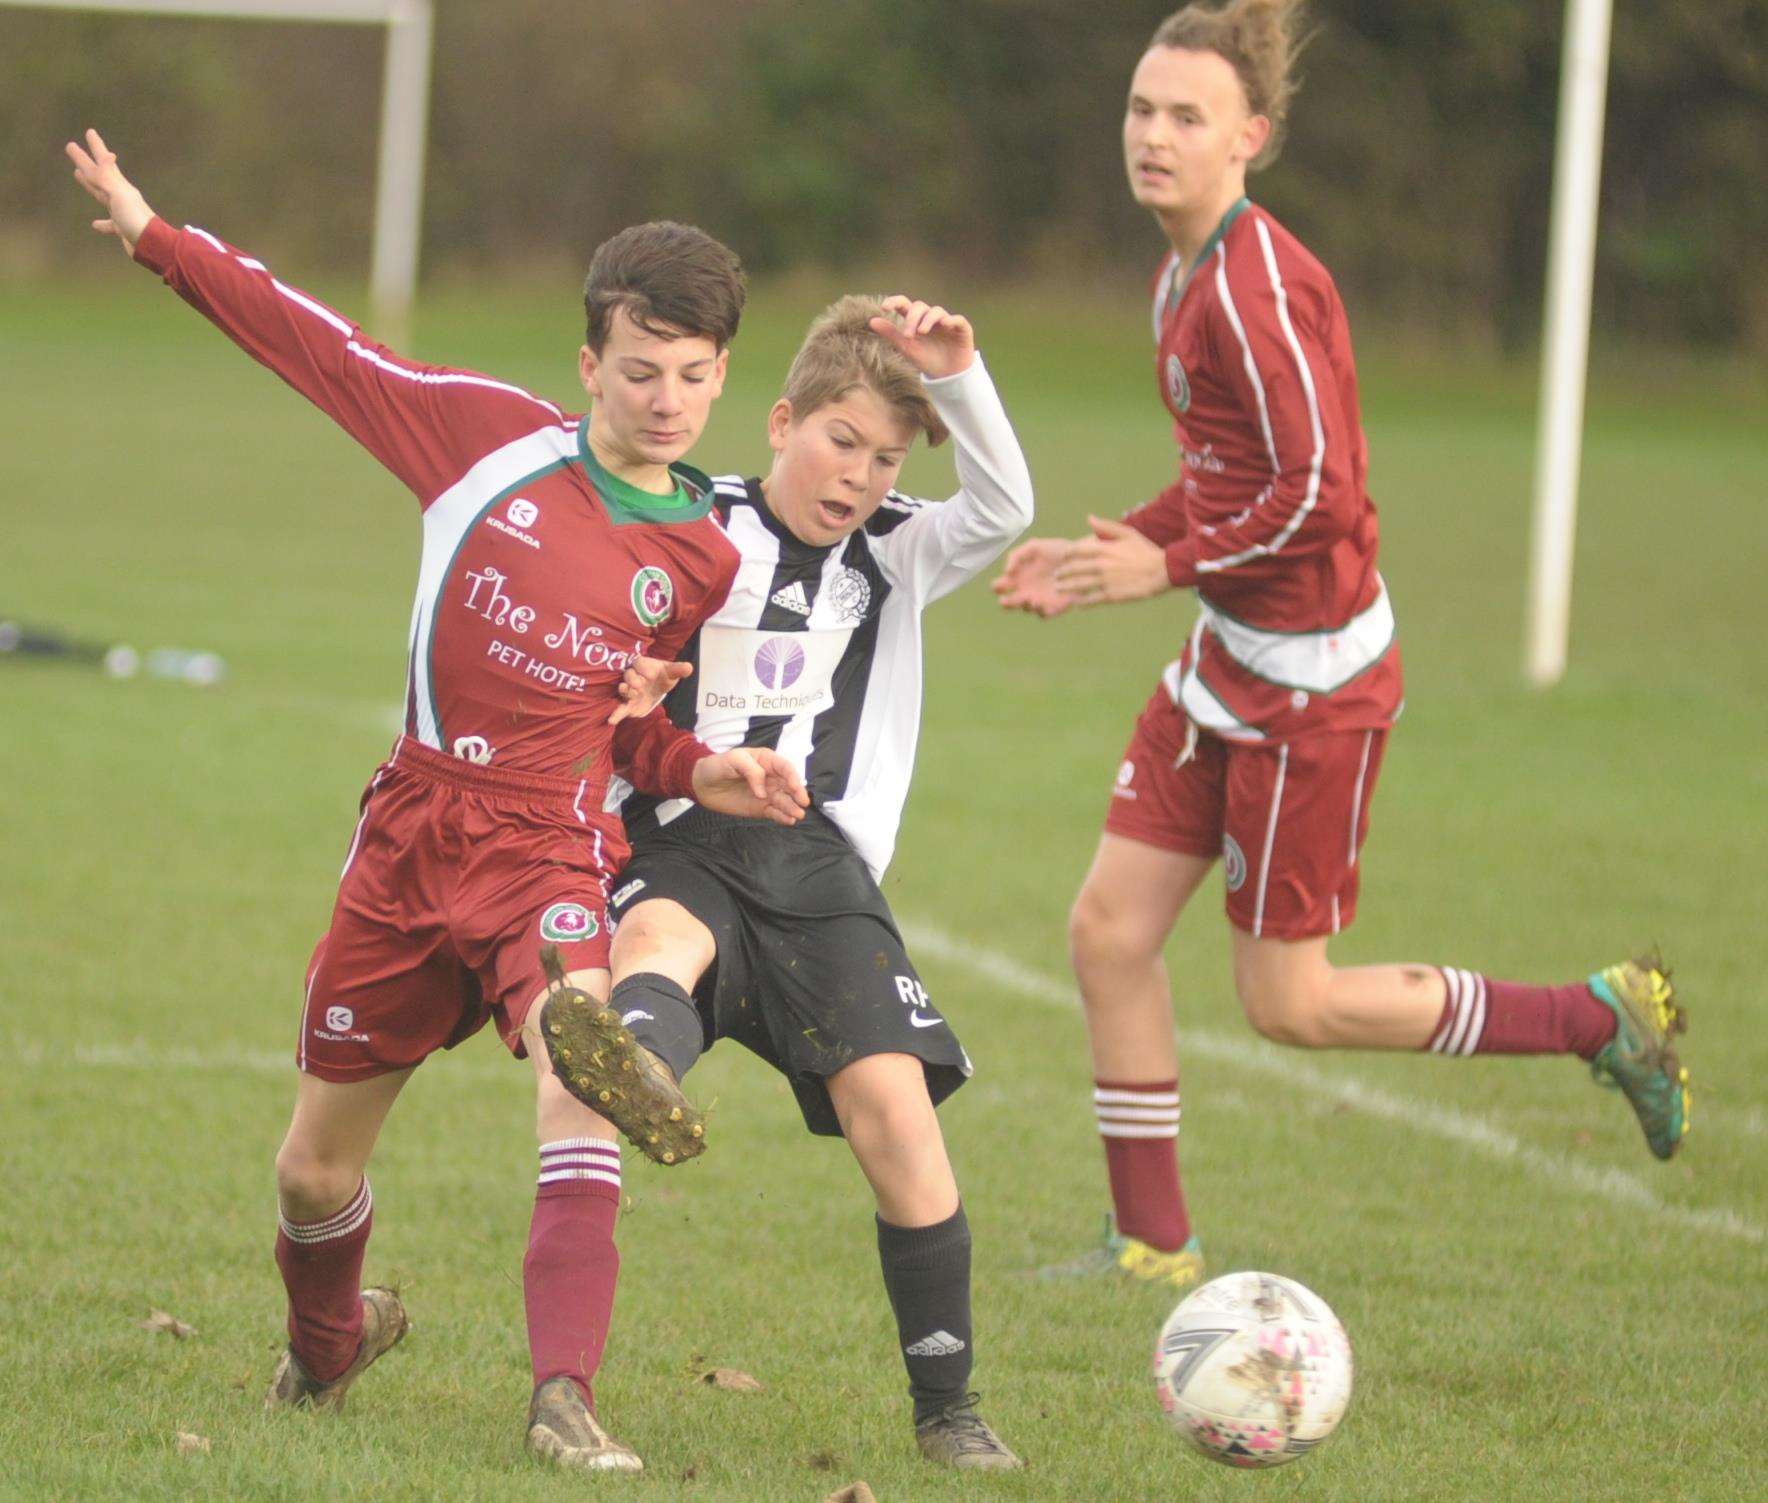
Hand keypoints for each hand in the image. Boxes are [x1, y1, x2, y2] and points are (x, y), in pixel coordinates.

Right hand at [65, 129, 154, 258]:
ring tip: (77, 174)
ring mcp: (121, 211)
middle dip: (88, 160)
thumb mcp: (120, 195)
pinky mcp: (122, 228)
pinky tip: (94, 224)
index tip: (90, 131)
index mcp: (119, 185)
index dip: (96, 147)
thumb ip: (109, 178)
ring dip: (90, 184)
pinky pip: (110, 223)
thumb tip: (107, 155)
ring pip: (102, 195)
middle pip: (100, 174)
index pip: (103, 162)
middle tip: (74, 147)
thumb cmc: (135, 219)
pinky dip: (102, 223)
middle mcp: (120, 195)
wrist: (152, 245)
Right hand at [607, 654, 691, 724]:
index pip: (640, 663)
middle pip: (629, 675)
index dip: (644, 668)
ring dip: (626, 692)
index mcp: (643, 666)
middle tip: (639, 686)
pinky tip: (612, 720)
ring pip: (624, 690)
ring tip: (631, 695)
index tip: (651, 675)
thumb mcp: (671, 673)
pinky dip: (616, 714)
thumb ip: (678, 670)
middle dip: (633, 680)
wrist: (656, 688)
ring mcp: (630, 690)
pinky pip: (620, 708)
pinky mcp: (628, 704)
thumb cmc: (663, 677)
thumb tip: (689, 667)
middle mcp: (634, 676)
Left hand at [690, 747, 810, 826]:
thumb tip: (763, 792)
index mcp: (767, 760)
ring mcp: (766, 794)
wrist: (702, 784)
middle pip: (789, 785)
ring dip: (792, 807)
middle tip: (802, 803)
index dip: (793, 776)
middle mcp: (771, 777)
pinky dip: (782, 817)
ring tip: (797, 815)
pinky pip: (774, 812)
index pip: (785, 767)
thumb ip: (752, 771)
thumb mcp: (734, 759)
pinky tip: (788, 820)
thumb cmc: (718, 765)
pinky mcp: (760, 808)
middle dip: (797, 793)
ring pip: (784, 800)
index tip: (795, 787)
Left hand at [868, 295, 974, 379]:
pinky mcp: (961, 329)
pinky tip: (945, 325)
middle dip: (912, 318)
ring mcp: (946, 322)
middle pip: (919, 307)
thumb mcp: (906, 348)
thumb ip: (891, 334)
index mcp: (916, 321)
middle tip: (908, 335)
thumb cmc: (926, 359)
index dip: (895, 302)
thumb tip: (871, 321)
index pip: (904, 304)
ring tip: (922, 332)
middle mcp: (930, 318)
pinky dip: (951, 320)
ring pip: (936, 311)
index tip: (885, 307)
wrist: (948, 375)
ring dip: (928, 319)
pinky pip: (957, 320)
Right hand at [991, 537, 1075, 617]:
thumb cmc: (1056, 550)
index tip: (1003, 582)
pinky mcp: (1053, 606)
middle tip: (1006, 599)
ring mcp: (1038, 599)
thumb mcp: (1034, 546)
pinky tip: (1038, 603)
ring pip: (1024, 609)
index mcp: (1018, 576)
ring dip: (1023, 605)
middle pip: (1008, 603)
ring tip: (1027, 598)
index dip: (997, 587)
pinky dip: (1039, 611)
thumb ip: (1017, 555)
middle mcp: (1025, 590)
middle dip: (1005, 603)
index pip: (1000, 587)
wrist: (1081, 556)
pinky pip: (1042, 614)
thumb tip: (1006, 571)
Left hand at [1052, 516, 1171, 606]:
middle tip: (1055, 576)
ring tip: (1058, 589)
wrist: (1162, 570)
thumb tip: (1089, 518)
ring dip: (1066, 588)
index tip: (1061, 558)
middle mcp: (1101, 565)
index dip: (1066, 555)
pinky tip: (1076, 604)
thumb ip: (1106, 526)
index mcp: (1103, 549)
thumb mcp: (1127, 533)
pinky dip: (1082, 602)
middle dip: (1062, 573)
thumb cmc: (1145, 551)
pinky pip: (1091, 599)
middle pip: (1073, 569)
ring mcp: (1105, 581)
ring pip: (1079, 585)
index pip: (1076, 551)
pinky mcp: (1111, 595)